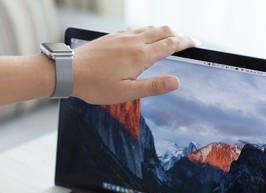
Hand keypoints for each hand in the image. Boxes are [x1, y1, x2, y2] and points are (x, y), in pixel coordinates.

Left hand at [72, 26, 199, 104]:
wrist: (69, 71)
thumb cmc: (95, 85)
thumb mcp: (126, 92)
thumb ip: (152, 87)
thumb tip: (176, 82)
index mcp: (140, 55)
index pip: (171, 44)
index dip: (186, 42)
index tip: (196, 43)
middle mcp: (133, 41)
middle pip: (163, 31)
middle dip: (179, 34)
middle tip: (187, 41)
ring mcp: (122, 37)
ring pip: (149, 28)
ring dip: (164, 31)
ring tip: (170, 38)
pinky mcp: (112, 37)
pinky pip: (136, 29)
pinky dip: (147, 31)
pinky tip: (144, 37)